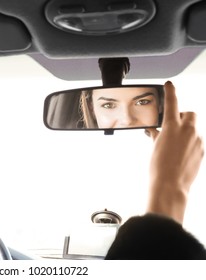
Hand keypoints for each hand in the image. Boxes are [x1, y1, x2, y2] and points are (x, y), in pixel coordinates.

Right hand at [145, 81, 203, 223]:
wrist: (170, 186)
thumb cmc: (158, 168)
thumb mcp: (154, 148)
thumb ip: (156, 136)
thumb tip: (155, 132)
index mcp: (173, 127)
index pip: (173, 103)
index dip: (170, 91)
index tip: (169, 85)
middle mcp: (188, 130)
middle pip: (190, 114)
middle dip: (182, 117)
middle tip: (172, 127)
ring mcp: (198, 141)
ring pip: (194, 129)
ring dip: (185, 132)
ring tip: (173, 147)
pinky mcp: (202, 151)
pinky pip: (197, 141)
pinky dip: (189, 144)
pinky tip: (179, 156)